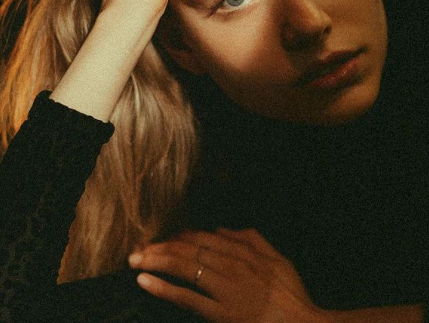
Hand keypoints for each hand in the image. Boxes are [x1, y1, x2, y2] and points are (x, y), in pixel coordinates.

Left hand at [129, 228, 328, 322]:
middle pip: (188, 249)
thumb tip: (223, 229)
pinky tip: (146, 281)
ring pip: (184, 267)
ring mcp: (224, 288)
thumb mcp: (277, 257)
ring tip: (135, 259)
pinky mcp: (220, 312)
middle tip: (138, 247)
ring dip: (156, 261)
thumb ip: (252, 238)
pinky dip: (164, 288)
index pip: (203, 237)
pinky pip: (187, 298)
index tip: (163, 238)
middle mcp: (230, 264)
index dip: (179, 236)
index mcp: (243, 250)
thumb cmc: (290, 293)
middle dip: (160, 246)